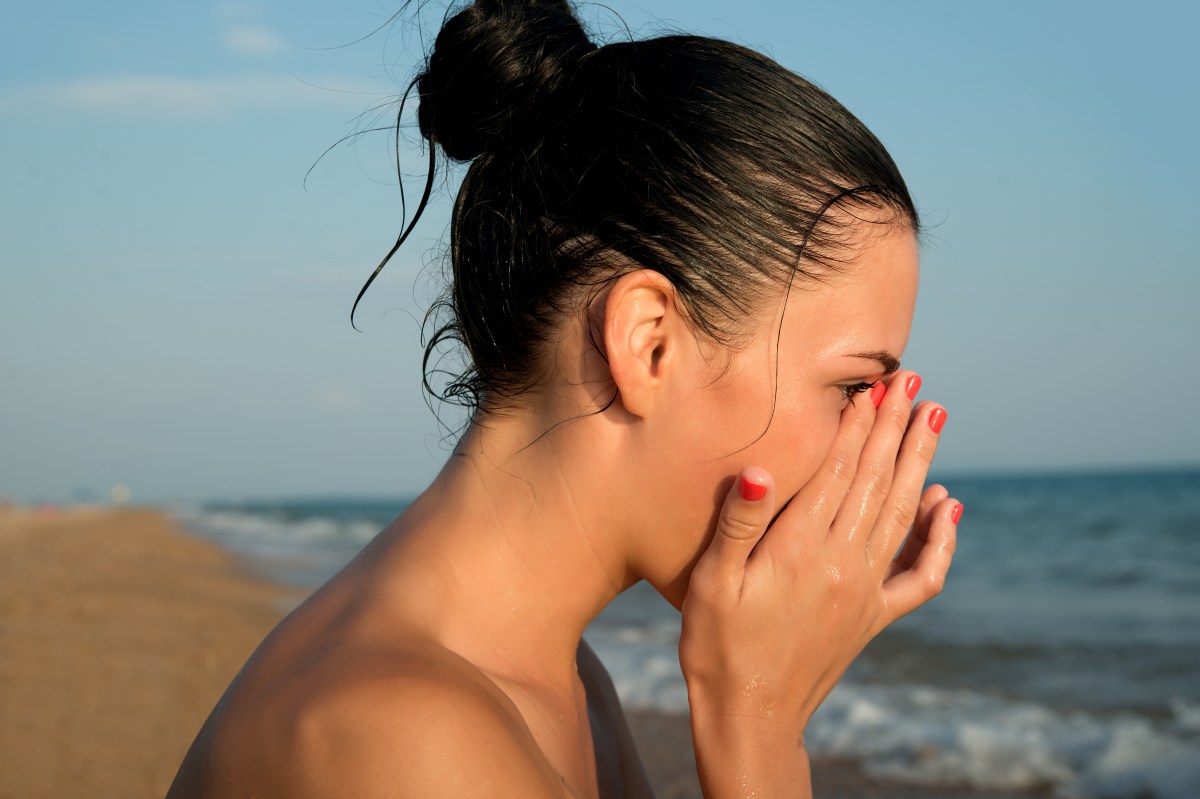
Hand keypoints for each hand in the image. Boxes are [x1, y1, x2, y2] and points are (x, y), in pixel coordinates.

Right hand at [679, 372, 959, 796]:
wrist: (750, 716)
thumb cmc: (717, 646)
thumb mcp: (711, 584)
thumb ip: (738, 525)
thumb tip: (757, 470)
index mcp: (800, 549)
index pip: (839, 472)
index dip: (859, 425)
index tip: (875, 384)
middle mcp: (843, 564)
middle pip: (877, 482)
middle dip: (897, 428)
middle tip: (915, 382)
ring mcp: (865, 591)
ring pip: (902, 513)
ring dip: (919, 462)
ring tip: (934, 419)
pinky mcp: (874, 616)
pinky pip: (921, 574)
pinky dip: (941, 538)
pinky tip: (948, 506)